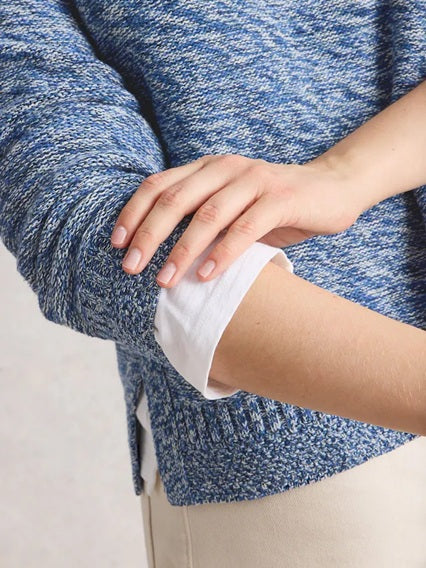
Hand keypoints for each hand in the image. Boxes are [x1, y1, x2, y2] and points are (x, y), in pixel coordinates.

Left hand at [110, 153, 362, 286]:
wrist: (332, 188)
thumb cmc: (272, 205)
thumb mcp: (231, 206)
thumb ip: (200, 217)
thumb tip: (157, 252)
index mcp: (208, 167)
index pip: (158, 185)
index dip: (133, 214)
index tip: (116, 244)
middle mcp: (226, 168)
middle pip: (175, 200)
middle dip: (148, 236)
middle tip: (131, 268)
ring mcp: (254, 181)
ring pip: (207, 215)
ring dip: (182, 250)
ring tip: (165, 281)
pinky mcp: (280, 199)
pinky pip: (244, 227)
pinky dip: (223, 253)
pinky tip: (207, 276)